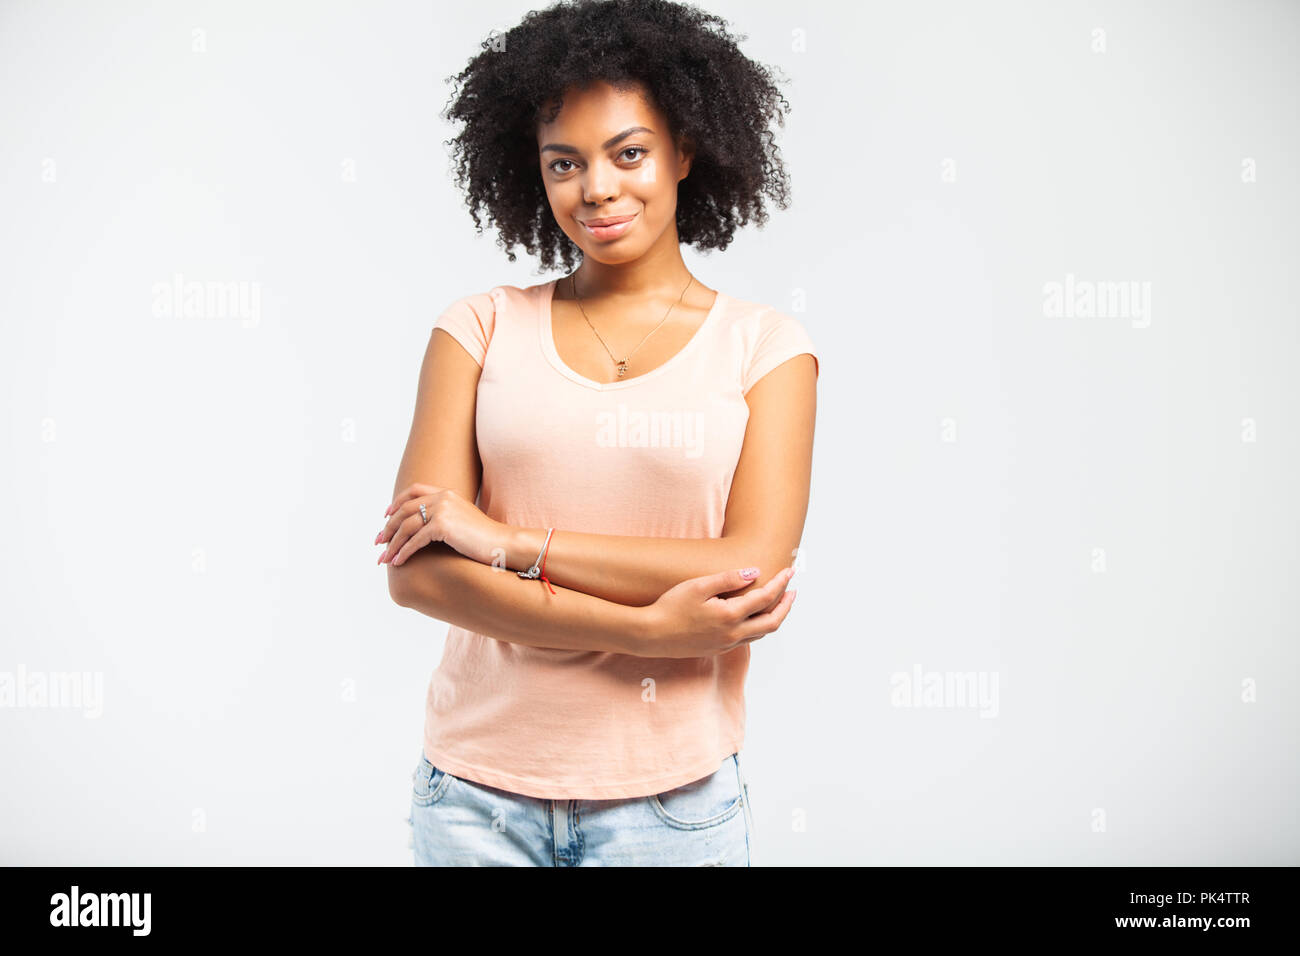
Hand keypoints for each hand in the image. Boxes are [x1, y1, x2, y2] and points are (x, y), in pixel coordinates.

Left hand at [376, 484, 508, 566]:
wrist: (502, 543)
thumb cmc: (484, 538)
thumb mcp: (462, 520)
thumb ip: (444, 516)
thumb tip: (424, 528)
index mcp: (447, 493)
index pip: (413, 491)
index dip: (396, 503)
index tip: (386, 516)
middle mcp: (443, 498)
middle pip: (405, 510)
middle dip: (389, 527)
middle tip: (378, 542)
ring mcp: (443, 510)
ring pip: (407, 526)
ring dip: (393, 543)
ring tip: (384, 558)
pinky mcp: (443, 526)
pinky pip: (416, 540)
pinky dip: (404, 552)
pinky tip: (398, 562)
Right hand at [634, 567, 796, 658]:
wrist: (650, 635)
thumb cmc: (670, 607)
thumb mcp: (698, 586)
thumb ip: (728, 579)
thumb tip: (755, 572)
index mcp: (730, 616)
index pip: (765, 598)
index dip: (780, 583)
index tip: (789, 570)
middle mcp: (733, 634)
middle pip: (772, 622)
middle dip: (786, 605)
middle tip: (793, 590)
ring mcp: (725, 644)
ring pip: (761, 633)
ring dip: (774, 617)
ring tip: (778, 602)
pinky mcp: (717, 649)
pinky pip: (747, 639)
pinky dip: (758, 626)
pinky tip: (753, 617)